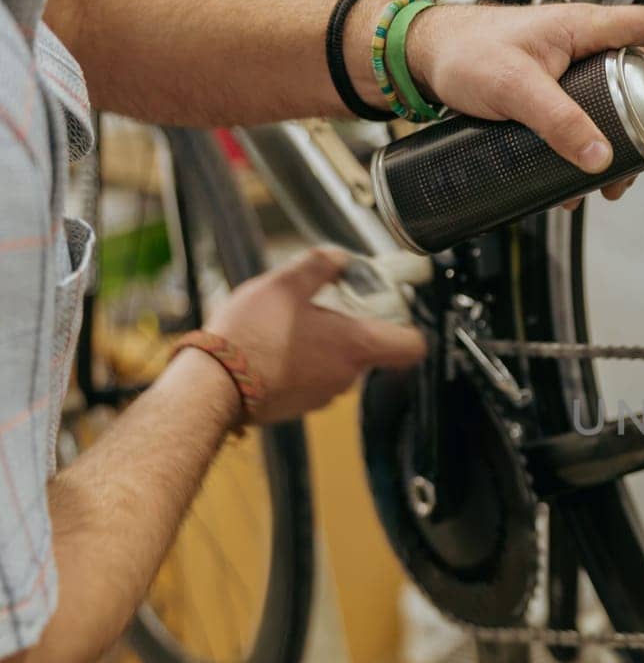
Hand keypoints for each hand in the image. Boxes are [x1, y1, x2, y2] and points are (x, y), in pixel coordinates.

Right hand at [207, 248, 427, 423]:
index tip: (390, 310)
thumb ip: (319, 266)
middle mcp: (347, 376)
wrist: (213, 385)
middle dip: (347, 327)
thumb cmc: (251, 337)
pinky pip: (309, 379)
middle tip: (319, 307)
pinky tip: (270, 348)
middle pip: (368, 350)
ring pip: (336, 364)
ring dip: (319, 345)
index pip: (412, 346)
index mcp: (356, 345)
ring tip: (284, 327)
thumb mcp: (285, 284)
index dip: (408, 327)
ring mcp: (323, 395)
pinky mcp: (298, 406)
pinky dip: (297, 364)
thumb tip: (338, 257)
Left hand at [402, 3, 643, 202]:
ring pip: (624, 106)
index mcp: (587, 29)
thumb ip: (557, 121)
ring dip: (632, 145)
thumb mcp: (513, 88)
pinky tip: (585, 181)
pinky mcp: (559, 99)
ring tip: (622, 181)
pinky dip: (597, 153)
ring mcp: (575, 74)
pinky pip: (593, 123)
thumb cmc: (463, 52)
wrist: (424, 59)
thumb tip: (599, 158)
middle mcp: (588, 48)